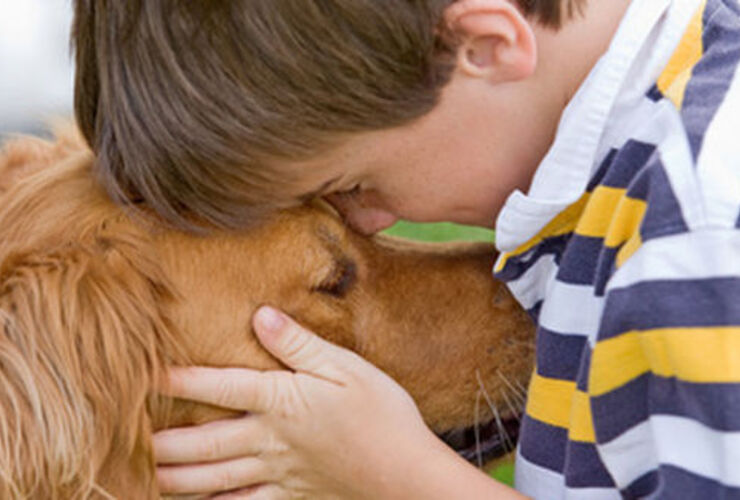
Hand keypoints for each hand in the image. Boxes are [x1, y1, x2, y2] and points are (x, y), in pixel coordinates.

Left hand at [153, 306, 445, 498]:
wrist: (407, 473)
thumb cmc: (383, 414)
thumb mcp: (346, 368)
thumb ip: (300, 344)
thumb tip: (260, 314)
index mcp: (283, 400)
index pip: (221, 386)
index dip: (182, 378)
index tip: (147, 372)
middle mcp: (271, 439)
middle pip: (205, 442)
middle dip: (164, 441)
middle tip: (130, 437)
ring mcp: (278, 473)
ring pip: (215, 478)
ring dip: (177, 477)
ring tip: (147, 474)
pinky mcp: (292, 497)